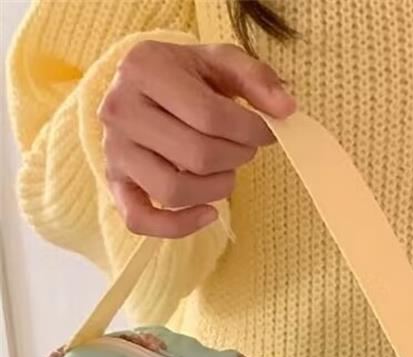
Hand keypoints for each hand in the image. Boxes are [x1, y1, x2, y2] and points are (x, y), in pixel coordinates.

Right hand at [99, 41, 294, 237]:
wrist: (143, 86)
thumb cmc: (187, 76)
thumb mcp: (221, 62)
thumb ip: (257, 78)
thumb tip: (286, 109)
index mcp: (144, 69)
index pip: (211, 117)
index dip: (251, 132)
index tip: (266, 132)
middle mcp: (120, 109)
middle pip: (197, 157)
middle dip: (236, 158)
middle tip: (244, 149)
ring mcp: (114, 150)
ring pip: (174, 191)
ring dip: (216, 190)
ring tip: (226, 173)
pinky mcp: (115, 183)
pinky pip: (141, 220)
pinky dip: (179, 226)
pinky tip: (209, 214)